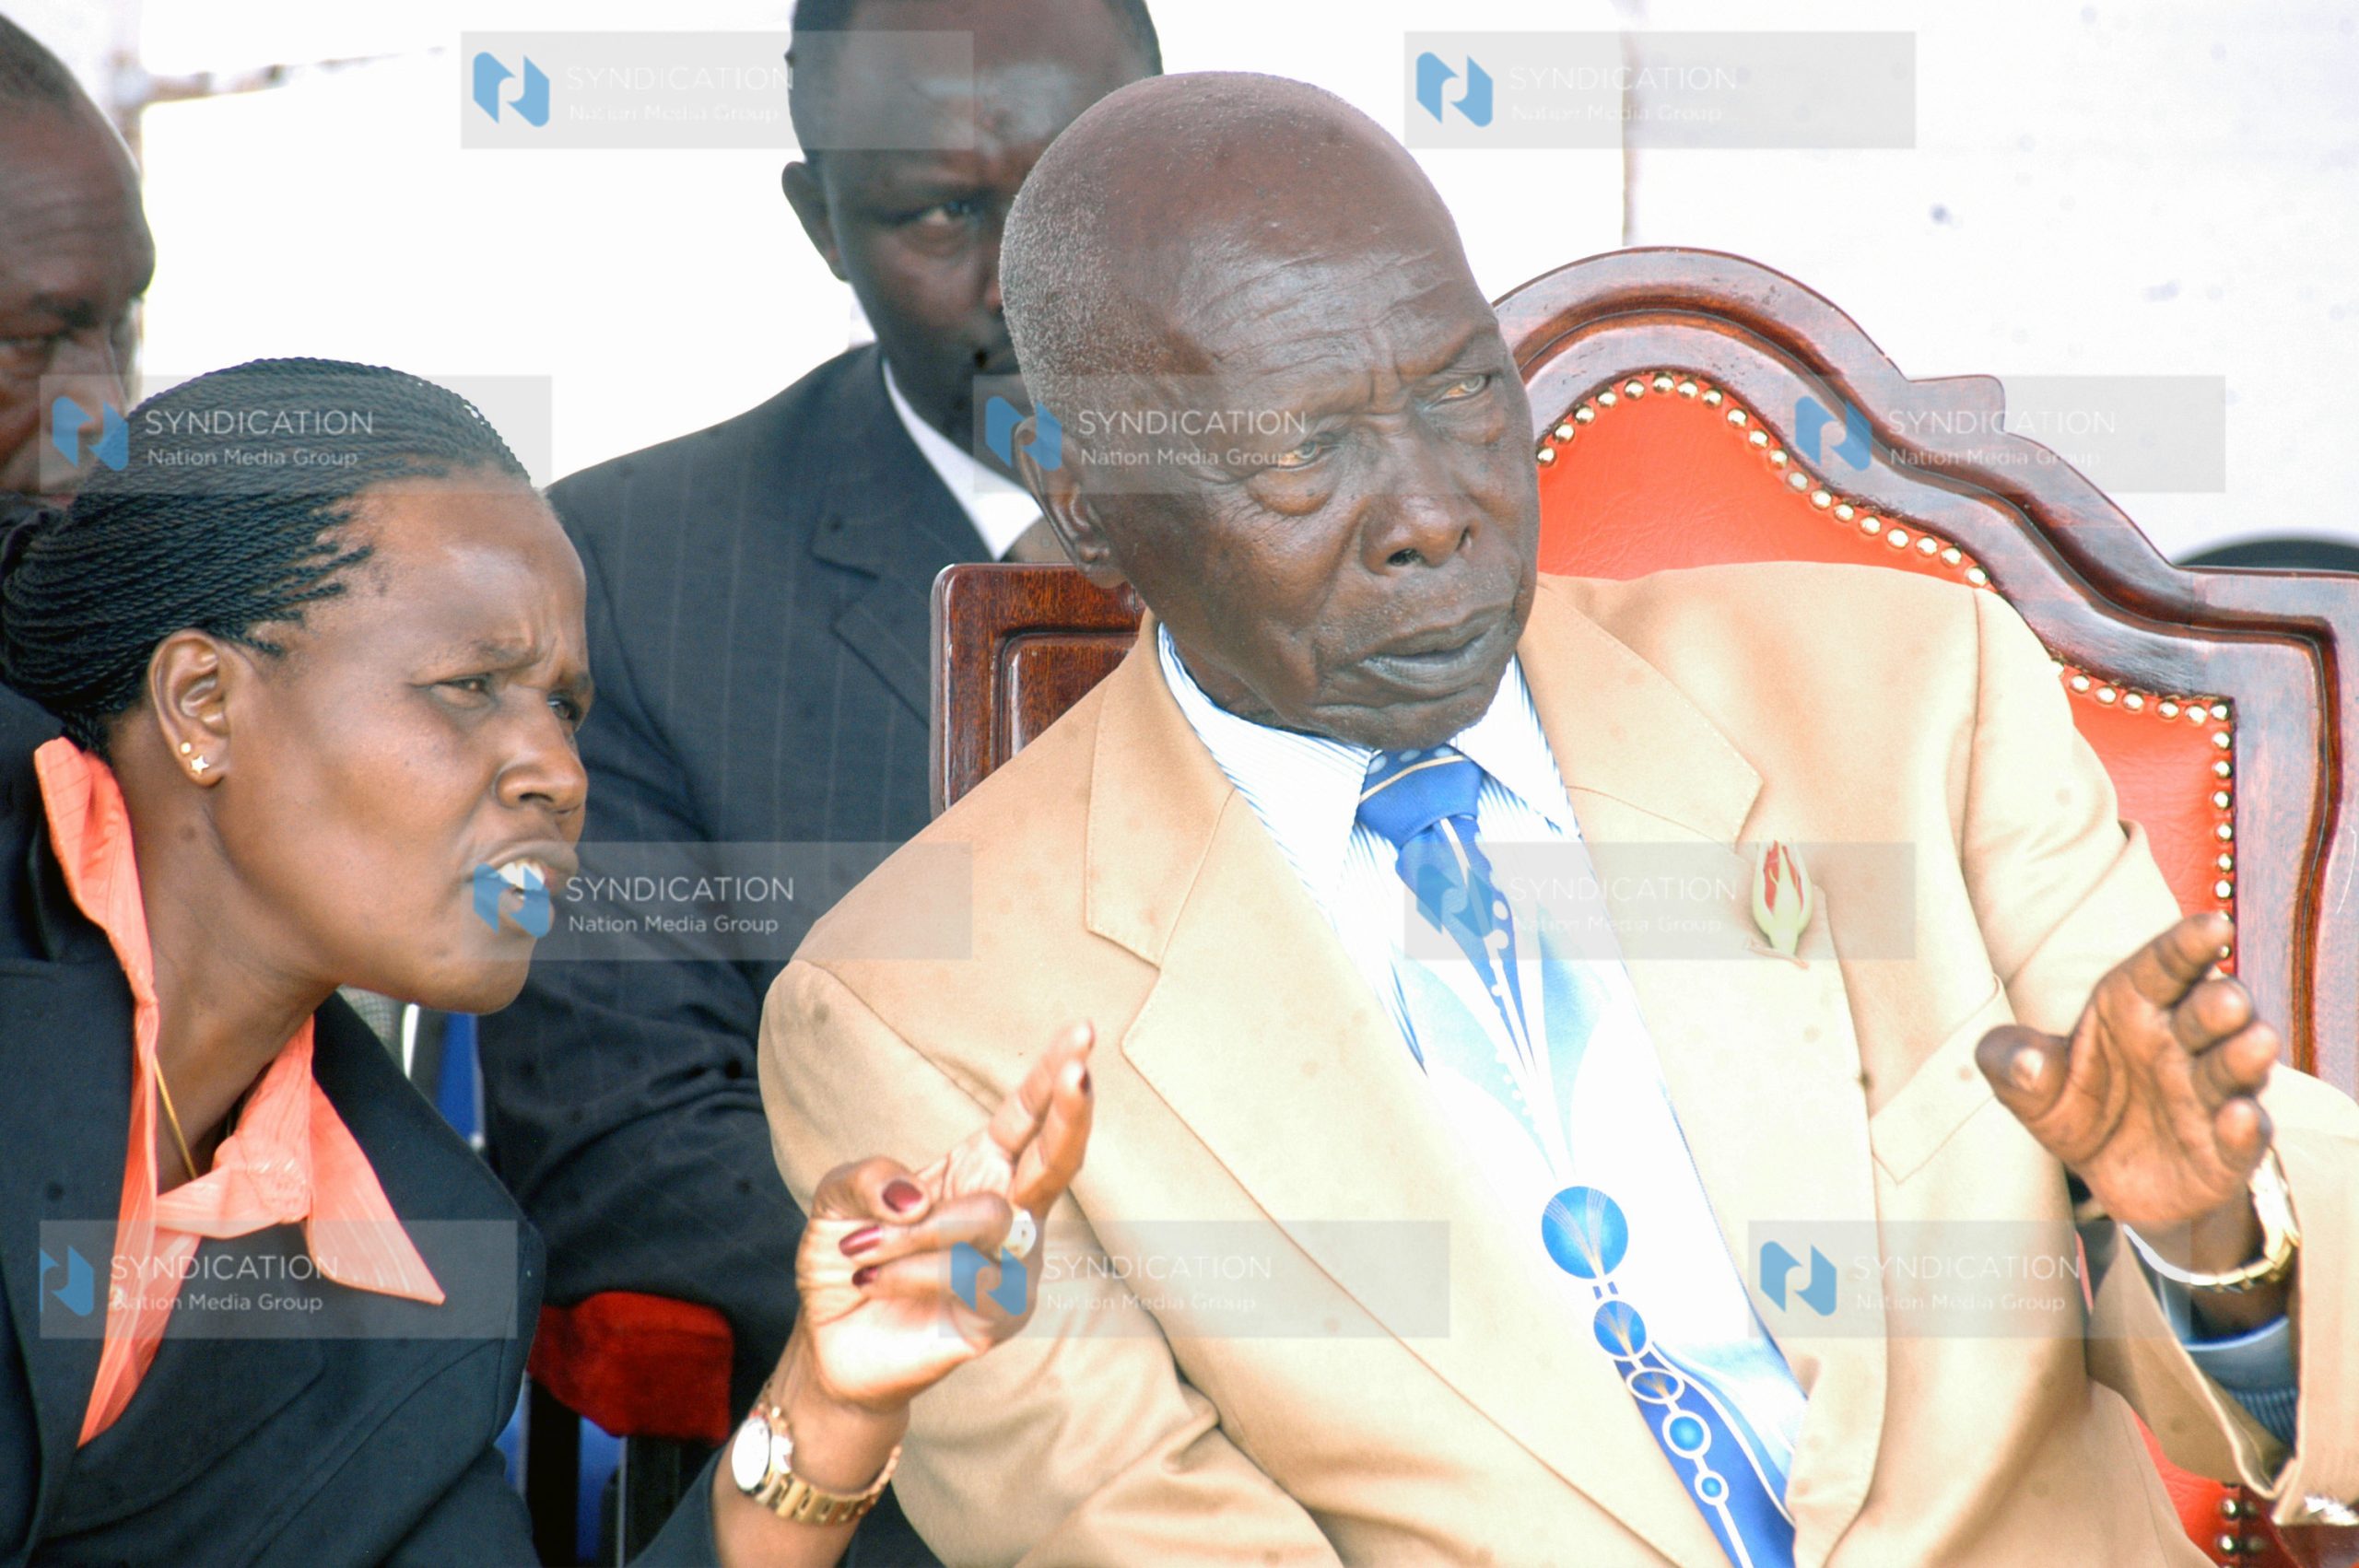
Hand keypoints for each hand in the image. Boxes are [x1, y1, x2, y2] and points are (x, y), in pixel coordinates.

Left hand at [793, 1022, 1094, 1413]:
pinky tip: (871, 1279)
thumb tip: (916, 1199)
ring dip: (912, 1231)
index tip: (1083, 1032)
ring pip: (989, 1220)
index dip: (1054, 1075)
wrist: (832, 1341)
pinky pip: (966, 1279)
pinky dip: (907, 1273)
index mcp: (981, 1168)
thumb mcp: (838, 1198)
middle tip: (1078, 1073)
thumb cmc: (850, 1257)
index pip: (1028, 1116)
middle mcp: (1010, 1213)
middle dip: (1071, 1113)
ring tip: (861, 1247)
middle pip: (1057, 1159)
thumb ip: (869, 1178)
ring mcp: (1012, 1267)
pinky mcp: (1000, 1318)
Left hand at [1977, 913, 2276, 1249]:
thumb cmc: (2073, 1106)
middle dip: (2221, 1003)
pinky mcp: (2226, 1150)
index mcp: (2134, 1007)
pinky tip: (2240, 1117)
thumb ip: (2009, 1059)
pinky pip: (2243, 1139)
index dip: (2187, 945)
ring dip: (2245, 1056)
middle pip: (2208, 1012)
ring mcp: (2209, 1095)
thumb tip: (2024, 1061)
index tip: (2214, 925)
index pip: (2163, 966)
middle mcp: (2181, 1042)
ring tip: (2255, 1042)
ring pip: (2235, 1067)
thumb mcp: (2027, 1085)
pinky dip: (2245, 1130)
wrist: (2106, 1179)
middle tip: (2226, 1000)